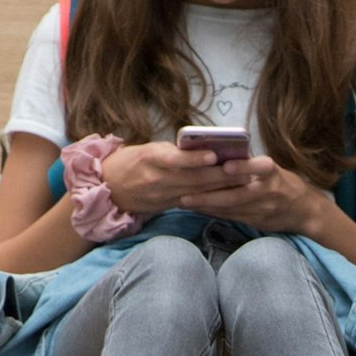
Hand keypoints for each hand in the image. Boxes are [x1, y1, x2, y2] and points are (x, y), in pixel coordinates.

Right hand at [101, 142, 245, 215]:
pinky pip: (195, 203)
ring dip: (224, 189)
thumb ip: (173, 151)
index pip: (175, 159)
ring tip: (247, 183)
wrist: (108, 188)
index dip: (195, 159)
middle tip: (247, 170)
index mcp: (150, 158)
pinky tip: (232, 197)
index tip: (215, 155)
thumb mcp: (148, 149)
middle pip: (194, 179)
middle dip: (222, 176)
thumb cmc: (131, 161)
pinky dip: (213, 199)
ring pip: (199, 193)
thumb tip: (204, 149)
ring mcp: (164, 195)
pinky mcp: (169, 206)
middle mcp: (158, 179)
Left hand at [178, 156, 324, 234]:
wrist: (305, 210)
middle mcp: (269, 190)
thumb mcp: (270, 169)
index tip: (225, 166)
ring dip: (206, 205)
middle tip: (185, 193)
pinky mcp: (259, 221)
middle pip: (236, 194)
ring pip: (231, 208)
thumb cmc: (281, 182)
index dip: (243, 167)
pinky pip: (233, 217)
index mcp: (272, 172)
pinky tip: (199, 209)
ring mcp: (264, 208)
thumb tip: (215, 156)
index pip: (259, 167)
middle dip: (209, 195)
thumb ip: (247, 164)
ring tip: (184, 201)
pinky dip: (215, 213)